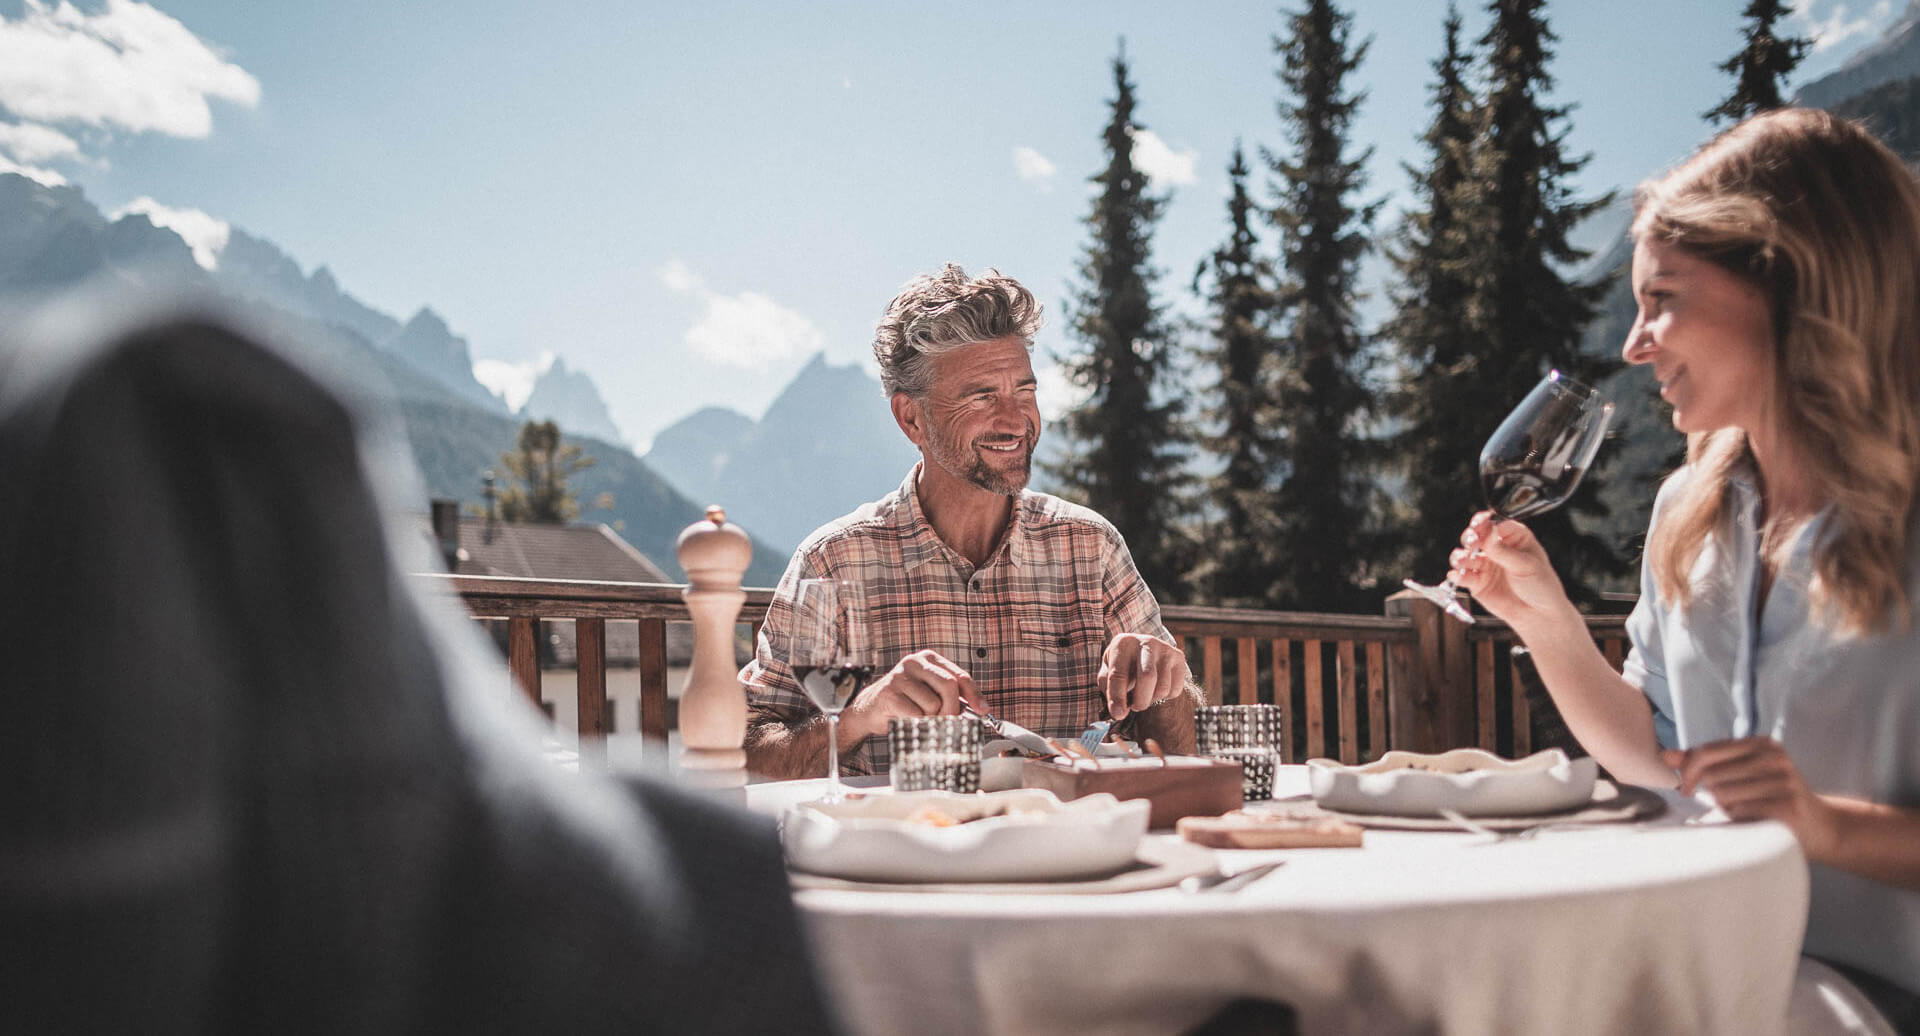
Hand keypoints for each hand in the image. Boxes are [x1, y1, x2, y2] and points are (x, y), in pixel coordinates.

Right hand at [839, 649, 972, 744]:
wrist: (871, 709)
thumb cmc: (906, 702)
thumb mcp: (931, 693)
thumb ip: (952, 696)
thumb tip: (979, 709)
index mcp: (929, 659)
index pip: (959, 675)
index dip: (974, 694)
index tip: (983, 710)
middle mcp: (914, 662)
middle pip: (949, 686)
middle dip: (953, 710)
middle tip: (949, 723)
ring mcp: (900, 676)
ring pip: (933, 704)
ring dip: (931, 719)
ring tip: (919, 718)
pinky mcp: (889, 693)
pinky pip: (917, 714)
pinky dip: (918, 724)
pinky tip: (908, 720)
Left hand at [1098, 633, 1188, 719]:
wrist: (1143, 648)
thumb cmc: (1122, 664)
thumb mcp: (1108, 671)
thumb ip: (1108, 689)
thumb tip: (1119, 711)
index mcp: (1123, 644)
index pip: (1119, 674)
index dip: (1117, 698)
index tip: (1118, 714)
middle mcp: (1146, 642)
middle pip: (1148, 678)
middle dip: (1140, 701)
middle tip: (1135, 708)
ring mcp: (1165, 649)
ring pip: (1163, 687)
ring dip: (1152, 700)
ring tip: (1143, 694)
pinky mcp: (1179, 658)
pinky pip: (1175, 689)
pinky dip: (1165, 697)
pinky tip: (1156, 687)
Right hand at [1447, 511, 1575, 633]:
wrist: (1539, 614)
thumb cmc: (1540, 585)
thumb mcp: (1526, 565)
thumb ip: (1504, 551)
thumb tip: (1487, 534)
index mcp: (1513, 537)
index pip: (1494, 524)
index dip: (1484, 524)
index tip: (1479, 526)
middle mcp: (1496, 548)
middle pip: (1475, 536)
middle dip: (1470, 538)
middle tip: (1471, 543)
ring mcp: (1485, 565)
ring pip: (1465, 555)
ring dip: (1460, 557)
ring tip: (1462, 561)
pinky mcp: (1476, 582)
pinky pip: (1462, 575)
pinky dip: (1457, 575)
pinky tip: (1458, 575)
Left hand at [1665, 737, 1839, 856]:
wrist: (1822, 827)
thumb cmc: (1774, 798)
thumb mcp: (1743, 774)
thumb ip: (1706, 763)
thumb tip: (1666, 756)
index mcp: (1762, 744)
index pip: (1707, 751)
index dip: (1689, 771)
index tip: (1687, 787)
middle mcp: (1774, 757)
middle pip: (1712, 775)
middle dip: (1712, 794)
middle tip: (1731, 803)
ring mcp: (1784, 780)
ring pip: (1724, 796)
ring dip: (1727, 809)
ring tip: (1749, 811)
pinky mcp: (1788, 805)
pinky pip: (1742, 813)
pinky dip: (1740, 820)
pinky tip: (1756, 821)